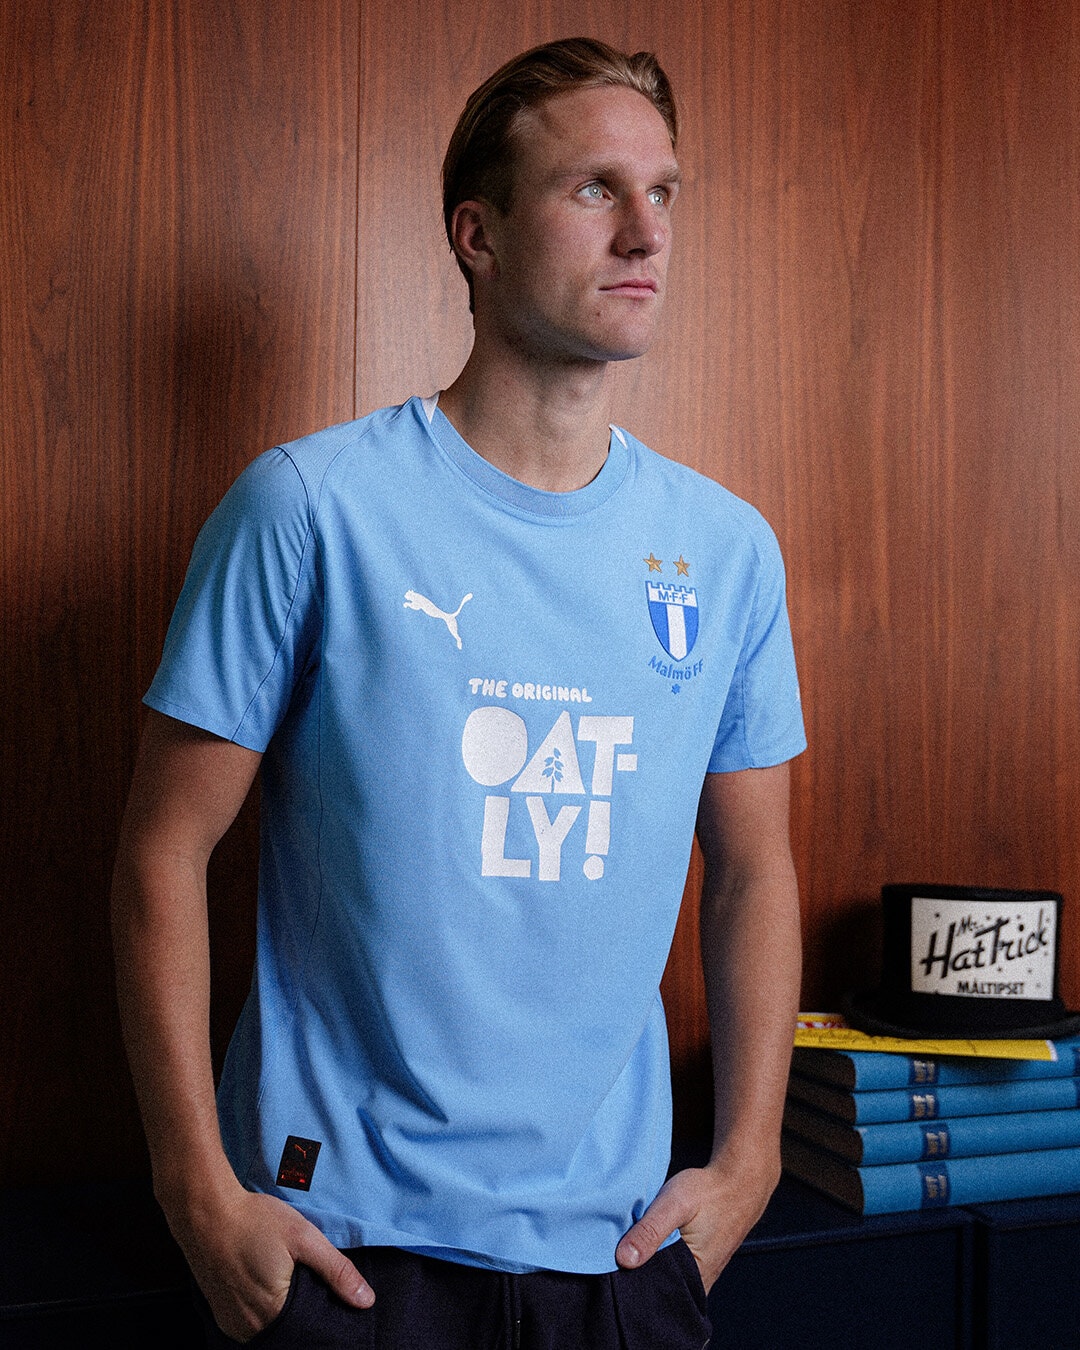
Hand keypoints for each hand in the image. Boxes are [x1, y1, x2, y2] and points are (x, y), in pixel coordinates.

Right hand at [165, 1182, 373, 1341]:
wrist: (204, 1212)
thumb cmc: (255, 1220)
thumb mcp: (303, 1238)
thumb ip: (336, 1271)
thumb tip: (367, 1301)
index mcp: (273, 1315)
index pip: (313, 1331)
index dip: (327, 1315)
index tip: (334, 1295)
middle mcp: (250, 1330)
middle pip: (292, 1332)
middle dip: (307, 1313)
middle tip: (312, 1281)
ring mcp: (233, 1326)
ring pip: (273, 1329)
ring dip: (286, 1312)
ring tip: (291, 1280)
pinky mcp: (222, 1316)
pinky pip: (253, 1323)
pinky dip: (266, 1311)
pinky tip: (271, 1285)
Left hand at [615, 1160, 777, 1292]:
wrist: (739, 1181)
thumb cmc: (710, 1192)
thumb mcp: (675, 1204)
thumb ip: (650, 1231)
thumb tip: (623, 1259)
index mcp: (694, 1278)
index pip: (652, 1294)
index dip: (630, 1281)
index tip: (612, 1264)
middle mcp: (698, 1284)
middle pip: (656, 1287)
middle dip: (636, 1272)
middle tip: (619, 1249)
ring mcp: (699, 1276)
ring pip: (663, 1277)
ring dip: (647, 1263)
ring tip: (635, 1243)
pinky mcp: (697, 1264)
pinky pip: (671, 1268)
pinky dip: (658, 1256)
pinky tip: (650, 1241)